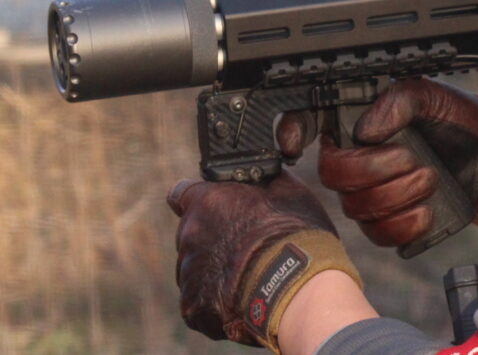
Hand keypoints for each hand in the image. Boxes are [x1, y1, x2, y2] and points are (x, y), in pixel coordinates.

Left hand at [167, 172, 362, 351]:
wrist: (297, 289)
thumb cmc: (296, 236)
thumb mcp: (288, 191)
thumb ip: (263, 179)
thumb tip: (262, 171)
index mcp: (207, 202)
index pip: (180, 194)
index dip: (196, 202)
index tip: (212, 209)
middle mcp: (189, 235)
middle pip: (192, 236)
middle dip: (213, 241)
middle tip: (246, 251)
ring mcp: (188, 273)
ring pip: (195, 271)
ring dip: (215, 273)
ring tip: (249, 280)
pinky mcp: (193, 307)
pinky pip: (200, 303)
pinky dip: (217, 304)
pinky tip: (244, 301)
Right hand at [277, 78, 477, 249]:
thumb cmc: (458, 119)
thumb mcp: (433, 95)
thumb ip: (399, 101)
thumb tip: (368, 130)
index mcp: (358, 119)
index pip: (308, 119)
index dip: (291, 129)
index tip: (294, 143)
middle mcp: (355, 156)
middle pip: (332, 174)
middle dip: (373, 169)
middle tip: (409, 157)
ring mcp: (370, 193)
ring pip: (357, 207)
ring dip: (398, 194)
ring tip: (428, 177)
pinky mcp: (389, 223)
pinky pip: (379, 235)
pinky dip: (405, 224)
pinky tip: (426, 209)